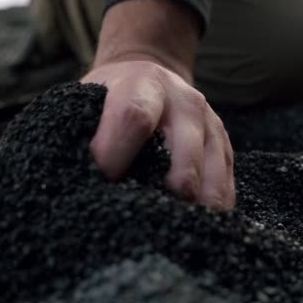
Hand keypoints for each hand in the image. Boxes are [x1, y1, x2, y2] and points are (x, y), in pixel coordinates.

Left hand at [82, 61, 235, 209]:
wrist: (149, 75)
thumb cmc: (110, 97)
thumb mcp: (90, 98)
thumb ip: (84, 131)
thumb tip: (76, 180)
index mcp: (144, 84)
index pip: (134, 117)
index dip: (115, 155)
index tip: (101, 183)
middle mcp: (185, 102)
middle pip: (183, 158)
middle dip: (160, 195)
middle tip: (136, 216)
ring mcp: (211, 125)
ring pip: (210, 179)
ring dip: (187, 210)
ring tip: (162, 227)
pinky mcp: (224, 149)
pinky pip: (225, 189)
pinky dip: (207, 213)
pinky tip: (186, 223)